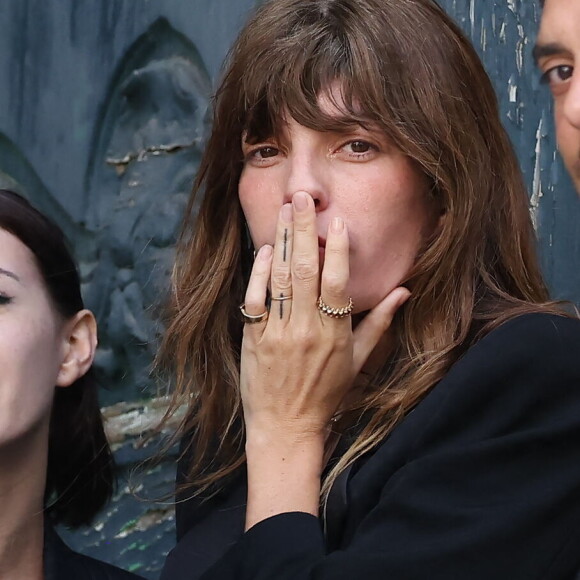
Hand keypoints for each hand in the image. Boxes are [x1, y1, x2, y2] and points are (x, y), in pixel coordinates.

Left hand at [241, 191, 409, 444]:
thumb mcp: (359, 361)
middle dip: (303, 230)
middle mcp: (305, 330)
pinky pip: (255, 300)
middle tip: (302, 197)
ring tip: (283, 210)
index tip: (337, 221)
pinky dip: (259, 274)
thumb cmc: (327, 393)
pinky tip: (264, 250)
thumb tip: (404, 292)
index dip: (337, 251)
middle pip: (305, 271)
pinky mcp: (254, 338)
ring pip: (280, 279)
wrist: (286, 426)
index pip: (337, 283)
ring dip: (280, 242)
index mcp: (334, 334)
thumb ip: (379, 323)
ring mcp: (276, 333)